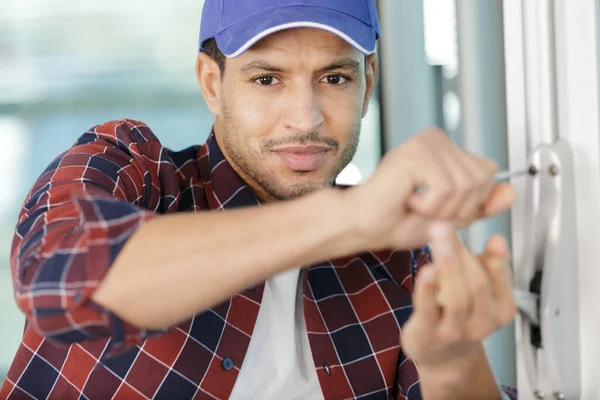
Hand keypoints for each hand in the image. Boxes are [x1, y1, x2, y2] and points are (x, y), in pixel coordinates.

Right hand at [346, 127, 515, 249]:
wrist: (364, 226)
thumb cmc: (397, 221)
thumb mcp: (451, 217)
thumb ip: (481, 205)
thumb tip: (512, 192)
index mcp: (446, 149)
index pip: (488, 174)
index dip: (469, 202)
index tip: (436, 206)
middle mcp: (438, 139)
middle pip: (481, 180)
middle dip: (457, 208)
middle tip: (423, 208)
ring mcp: (428, 142)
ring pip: (465, 187)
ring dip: (440, 210)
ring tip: (414, 204)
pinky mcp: (418, 151)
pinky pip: (446, 188)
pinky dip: (428, 206)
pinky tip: (407, 199)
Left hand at [401, 223, 515, 374]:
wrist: (441, 355)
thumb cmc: (461, 315)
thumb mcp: (483, 292)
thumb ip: (489, 266)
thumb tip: (498, 240)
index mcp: (500, 310)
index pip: (499, 279)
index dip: (493, 255)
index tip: (486, 232)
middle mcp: (481, 323)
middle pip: (476, 285)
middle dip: (462, 253)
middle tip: (446, 226)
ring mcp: (454, 331)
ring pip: (457, 297)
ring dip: (448, 265)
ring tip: (438, 240)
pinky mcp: (428, 333)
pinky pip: (429, 309)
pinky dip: (428, 288)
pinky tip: (426, 269)